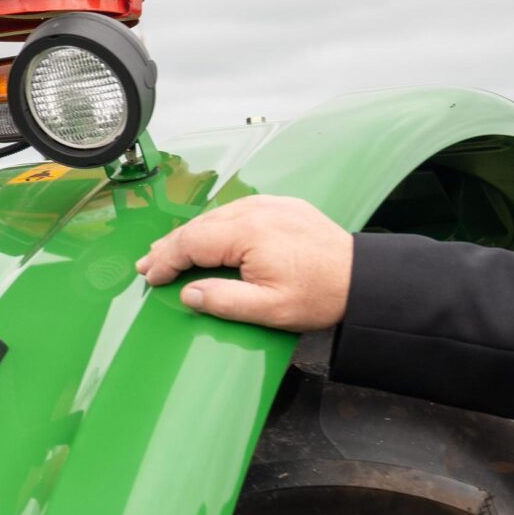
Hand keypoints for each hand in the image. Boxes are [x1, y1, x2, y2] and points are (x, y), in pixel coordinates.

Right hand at [134, 194, 353, 330]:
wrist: (365, 278)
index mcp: (248, 232)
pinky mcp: (282, 206)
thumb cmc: (322, 294)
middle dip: (170, 246)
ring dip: (190, 234)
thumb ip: (224, 301)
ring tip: (170, 251)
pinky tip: (207, 237)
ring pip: (215, 216)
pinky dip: (215, 225)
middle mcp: (256, 211)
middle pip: (198, 226)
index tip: (151, 277)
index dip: (166, 260)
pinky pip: (237, 211)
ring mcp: (270, 205)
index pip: (191, 242)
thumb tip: (190, 293)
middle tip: (148, 264)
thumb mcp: (270, 309)